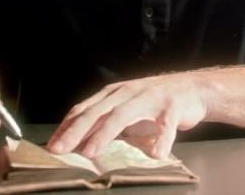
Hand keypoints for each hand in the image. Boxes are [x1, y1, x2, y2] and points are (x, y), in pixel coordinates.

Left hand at [47, 73, 207, 159]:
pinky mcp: (172, 107)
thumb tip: (77, 142)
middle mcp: (129, 93)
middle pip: (98, 112)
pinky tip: (156, 154)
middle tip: (60, 149)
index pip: (84, 109)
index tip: (52, 144)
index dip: (67, 126)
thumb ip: (104, 123)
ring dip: (104, 134)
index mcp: (115, 94)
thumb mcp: (126, 109)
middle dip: (76, 131)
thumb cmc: (155, 102)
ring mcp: (151, 98)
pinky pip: (166, 125)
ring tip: (91, 151)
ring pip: (123, 115)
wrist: (193, 89)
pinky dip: (161, 140)